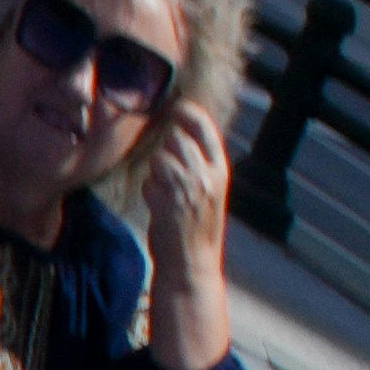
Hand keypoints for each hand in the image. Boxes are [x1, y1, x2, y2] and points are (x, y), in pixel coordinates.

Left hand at [135, 98, 230, 254]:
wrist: (193, 262)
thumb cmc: (198, 224)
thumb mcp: (209, 189)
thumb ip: (198, 163)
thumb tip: (179, 136)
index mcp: (220, 170)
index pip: (205, 128)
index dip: (189, 113)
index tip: (176, 108)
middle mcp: (207, 177)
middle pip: (176, 141)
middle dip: (166, 153)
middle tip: (169, 176)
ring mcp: (188, 190)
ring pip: (160, 160)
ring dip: (156, 174)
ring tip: (166, 193)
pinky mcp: (168, 205)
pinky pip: (149, 184)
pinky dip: (149, 193)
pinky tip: (159, 207)